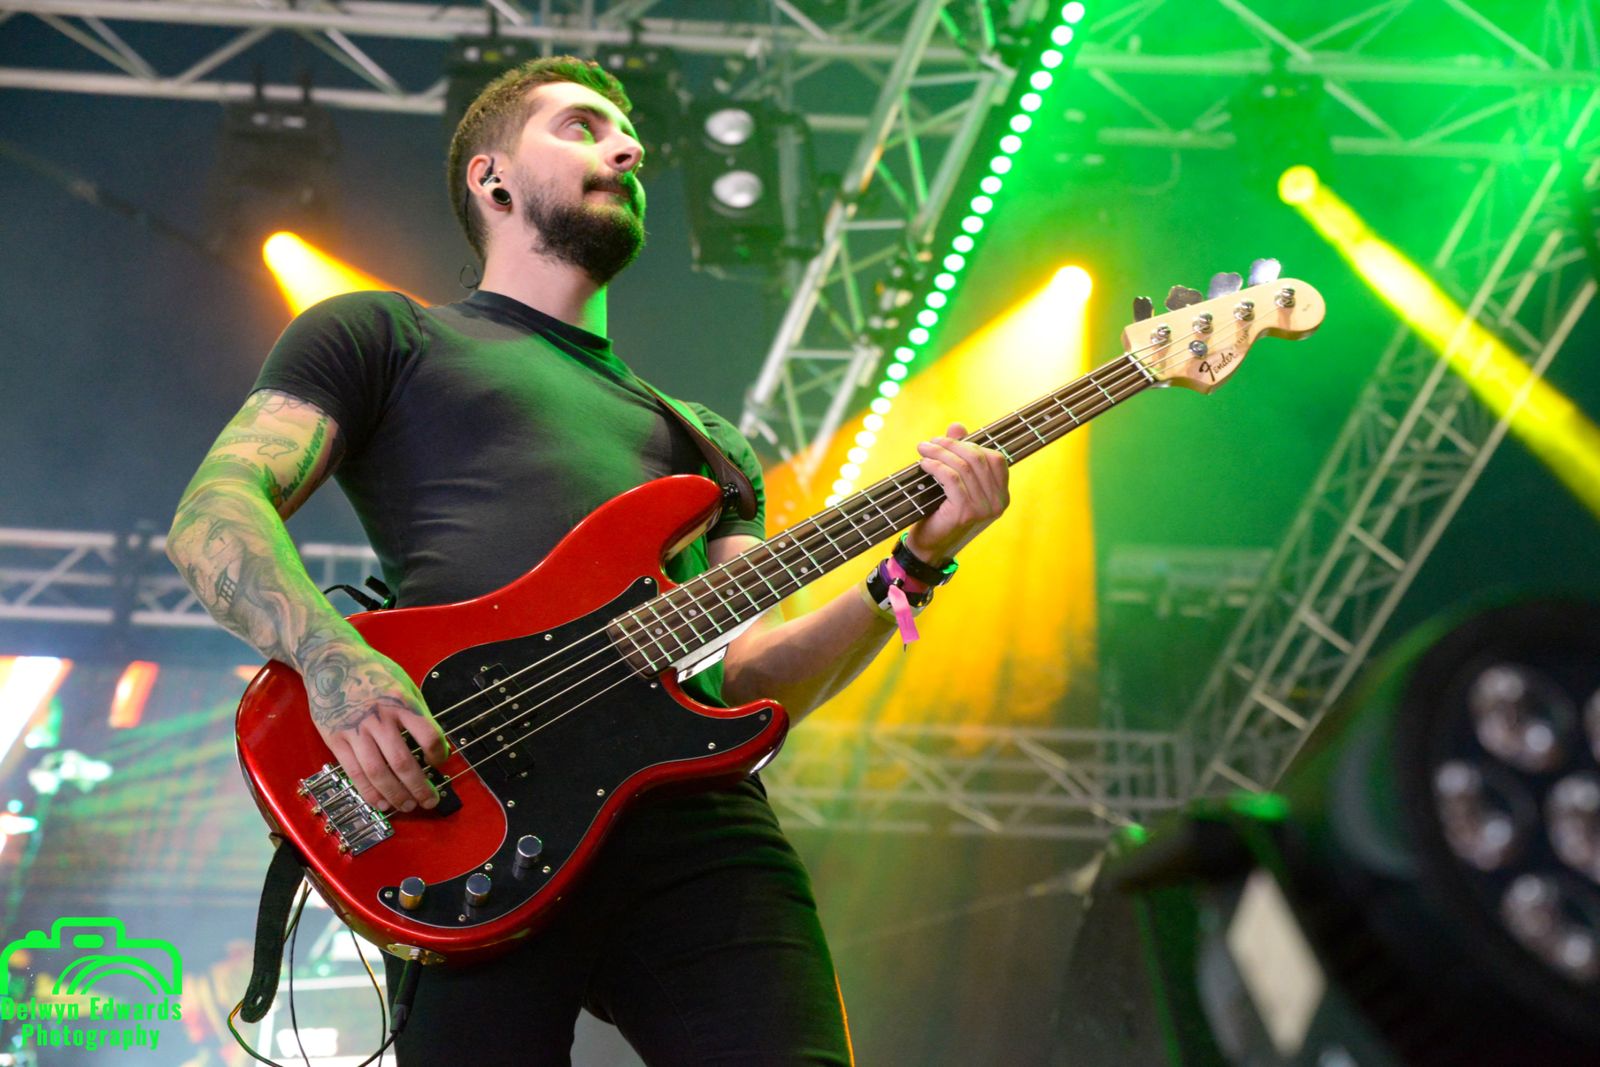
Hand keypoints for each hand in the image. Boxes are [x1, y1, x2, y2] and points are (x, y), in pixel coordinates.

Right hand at [300, 639, 449, 811]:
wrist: (331, 659)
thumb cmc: (371, 671)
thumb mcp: (402, 683)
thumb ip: (416, 712)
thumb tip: (434, 743)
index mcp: (401, 701)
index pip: (428, 734)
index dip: (439, 754)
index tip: (441, 762)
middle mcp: (379, 717)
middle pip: (403, 762)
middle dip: (420, 787)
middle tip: (431, 800)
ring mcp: (356, 730)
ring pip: (378, 772)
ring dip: (396, 795)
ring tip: (409, 806)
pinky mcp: (336, 738)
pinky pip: (354, 772)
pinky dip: (369, 792)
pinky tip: (381, 802)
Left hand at [905, 423, 1010, 564]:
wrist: (928, 547)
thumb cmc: (941, 513)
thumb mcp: (953, 482)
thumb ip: (959, 455)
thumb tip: (957, 426)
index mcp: (1001, 495)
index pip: (995, 459)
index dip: (971, 445)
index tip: (946, 441)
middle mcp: (998, 503)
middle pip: (978, 459)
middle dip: (952, 445)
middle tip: (930, 442)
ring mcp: (984, 509)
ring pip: (963, 467)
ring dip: (940, 453)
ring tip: (923, 449)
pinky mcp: (965, 513)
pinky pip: (951, 479)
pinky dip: (936, 466)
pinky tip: (923, 464)